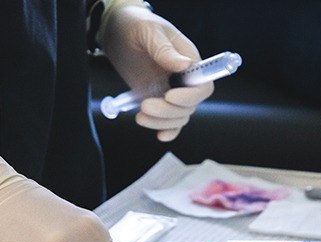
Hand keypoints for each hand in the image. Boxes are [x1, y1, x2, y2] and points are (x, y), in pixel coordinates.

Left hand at [98, 0, 213, 141]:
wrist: (117, 34)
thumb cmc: (136, 25)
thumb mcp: (149, 31)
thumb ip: (165, 50)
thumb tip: (185, 65)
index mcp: (190, 62)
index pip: (202, 87)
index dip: (190, 97)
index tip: (170, 96)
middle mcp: (185, 81)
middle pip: (189, 107)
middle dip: (167, 111)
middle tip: (145, 105)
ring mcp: (172, 93)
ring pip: (178, 118)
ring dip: (161, 122)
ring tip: (140, 115)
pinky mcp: (159, 102)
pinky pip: (170, 122)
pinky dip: (167, 131)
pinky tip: (160, 135)